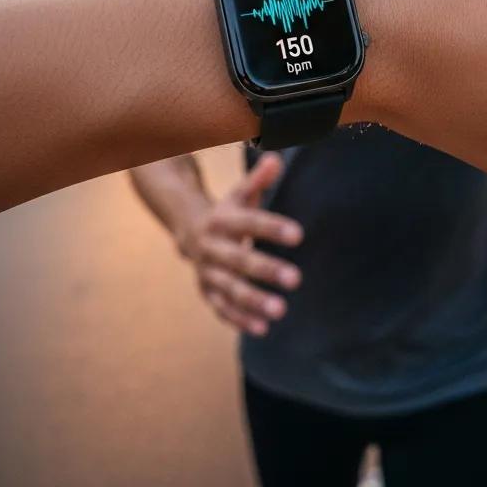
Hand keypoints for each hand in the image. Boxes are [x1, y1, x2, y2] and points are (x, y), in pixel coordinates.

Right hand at [177, 154, 302, 335]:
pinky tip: (263, 328)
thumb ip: (258, 179)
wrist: (187, 228)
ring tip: (282, 310)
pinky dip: (240, 319)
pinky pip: (222, 308)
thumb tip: (275, 158)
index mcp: (221, 219)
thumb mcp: (240, 193)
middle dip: (267, 270)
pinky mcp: (207, 291)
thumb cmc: (226, 211)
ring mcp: (207, 272)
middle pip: (240, 260)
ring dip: (254, 301)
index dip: (273, 228)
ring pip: (230, 289)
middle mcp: (211, 247)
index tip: (300, 234)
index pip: (250, 223)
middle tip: (297, 279)